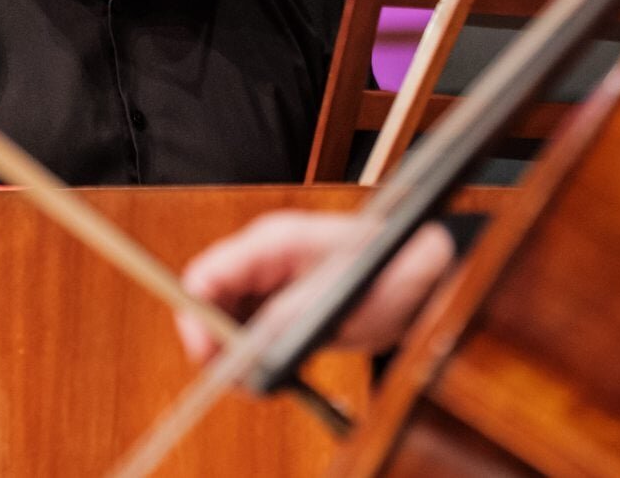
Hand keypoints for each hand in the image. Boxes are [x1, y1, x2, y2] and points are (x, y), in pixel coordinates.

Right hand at [176, 211, 456, 362]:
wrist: (422, 277)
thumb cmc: (392, 271)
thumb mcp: (343, 299)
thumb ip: (290, 318)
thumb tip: (248, 346)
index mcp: (274, 242)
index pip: (207, 275)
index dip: (198, 320)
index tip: (213, 359)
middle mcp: (263, 259)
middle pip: (208, 302)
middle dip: (216, 344)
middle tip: (245, 378)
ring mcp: (269, 281)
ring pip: (223, 321)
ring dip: (236, 355)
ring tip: (269, 377)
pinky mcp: (278, 305)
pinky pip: (246, 333)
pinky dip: (254, 357)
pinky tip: (280, 370)